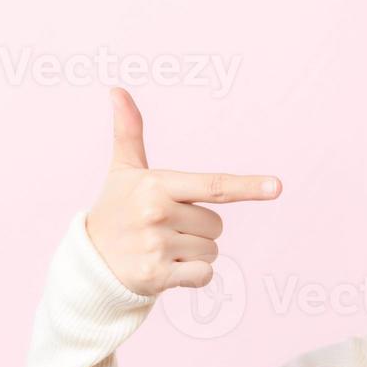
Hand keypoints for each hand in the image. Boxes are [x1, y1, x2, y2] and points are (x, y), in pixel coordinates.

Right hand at [86, 87, 281, 296]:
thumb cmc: (115, 210)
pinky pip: (204, 275)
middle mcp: (156, 213)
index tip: (277, 187)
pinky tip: (167, 269)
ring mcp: (156, 246)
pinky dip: (194, 275)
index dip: (248, 186)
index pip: (213, 186)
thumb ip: (128, 132)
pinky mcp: (157, 277)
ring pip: (212, 251)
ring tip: (162, 248)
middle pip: (216, 224)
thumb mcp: (123, 171)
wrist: (89, 261)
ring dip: (195, 253)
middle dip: (199, 229)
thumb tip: (117, 89)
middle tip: (165, 228)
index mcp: (155, 185)